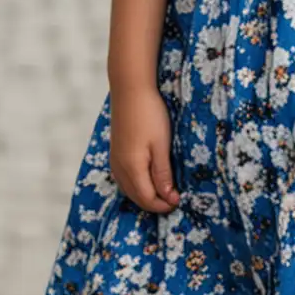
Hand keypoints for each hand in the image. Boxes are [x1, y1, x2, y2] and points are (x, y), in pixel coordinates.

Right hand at [109, 84, 179, 213]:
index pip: (147, 199)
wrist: (130, 90)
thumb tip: (168, 198)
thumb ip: (163, 174)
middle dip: (155, 203)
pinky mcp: (115, 153)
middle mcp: (120, 168)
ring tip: (165, 191)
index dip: (164, 204)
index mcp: (132, 168)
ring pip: (129, 189)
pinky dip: (137, 185)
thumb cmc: (150, 115)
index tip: (180, 200)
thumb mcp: (161, 146)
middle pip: (136, 197)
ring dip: (146, 195)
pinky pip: (124, 179)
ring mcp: (115, 161)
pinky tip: (148, 180)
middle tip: (175, 198)